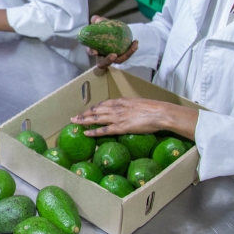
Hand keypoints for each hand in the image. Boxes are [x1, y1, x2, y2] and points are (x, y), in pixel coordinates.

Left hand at [70, 98, 197, 139]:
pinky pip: (104, 130)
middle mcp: (116, 108)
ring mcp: (117, 117)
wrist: (159, 113)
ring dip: (84, 121)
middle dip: (84, 114)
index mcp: (121, 101)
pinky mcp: (121, 127)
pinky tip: (86, 132)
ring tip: (75, 123)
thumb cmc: (153, 108)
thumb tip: (128, 111)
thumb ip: (130, 107)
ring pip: (96, 118)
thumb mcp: (138, 104)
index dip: (94, 108)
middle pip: (96, 110)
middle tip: (74, 117)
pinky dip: (94, 131)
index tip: (87, 110)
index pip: (103, 104)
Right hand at [86, 15, 137, 68]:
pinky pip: (126, 55)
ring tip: (132, 47)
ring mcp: (113, 58)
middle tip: (113, 55)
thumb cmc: (104, 29)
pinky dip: (131, 50)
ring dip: (126, 55)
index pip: (90, 52)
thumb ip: (98, 21)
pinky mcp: (121, 56)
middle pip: (103, 63)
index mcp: (94, 49)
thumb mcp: (101, 23)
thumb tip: (96, 19)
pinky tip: (135, 42)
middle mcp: (102, 56)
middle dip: (108, 60)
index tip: (94, 51)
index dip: (91, 52)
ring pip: (118, 60)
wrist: (113, 32)